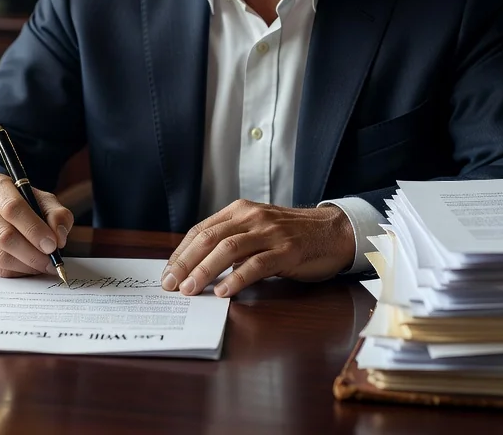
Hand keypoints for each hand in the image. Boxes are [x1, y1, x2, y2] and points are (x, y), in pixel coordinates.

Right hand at [0, 173, 73, 277]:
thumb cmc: (20, 204)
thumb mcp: (41, 200)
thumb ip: (56, 214)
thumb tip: (59, 237)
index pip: (12, 208)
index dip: (34, 229)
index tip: (52, 245)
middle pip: (4, 235)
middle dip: (32, 253)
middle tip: (51, 262)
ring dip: (25, 266)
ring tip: (42, 266)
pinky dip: (14, 272)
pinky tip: (26, 267)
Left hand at [160, 200, 353, 297]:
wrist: (334, 231)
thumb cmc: (291, 235)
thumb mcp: (257, 230)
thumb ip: (232, 241)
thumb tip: (197, 266)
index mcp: (240, 211)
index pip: (201, 230)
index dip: (181, 253)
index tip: (168, 273)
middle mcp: (251, 217)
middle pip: (209, 238)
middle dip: (186, 263)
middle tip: (171, 285)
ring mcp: (270, 233)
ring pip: (228, 249)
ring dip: (205, 271)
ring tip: (191, 290)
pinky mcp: (287, 251)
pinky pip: (257, 264)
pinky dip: (237, 278)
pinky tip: (224, 291)